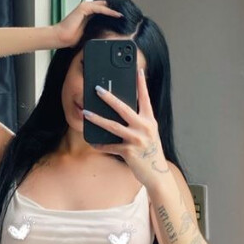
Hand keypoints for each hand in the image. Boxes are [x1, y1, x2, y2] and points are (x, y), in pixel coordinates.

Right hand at [53, 0, 122, 48]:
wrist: (61, 38)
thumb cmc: (71, 38)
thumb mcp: (88, 33)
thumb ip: (96, 29)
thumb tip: (107, 33)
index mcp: (88, 14)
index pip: (103, 10)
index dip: (112, 13)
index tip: (122, 18)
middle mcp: (86, 8)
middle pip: (104, 6)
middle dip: (115, 9)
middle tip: (125, 15)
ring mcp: (85, 7)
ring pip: (103, 6)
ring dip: (113, 10)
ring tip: (123, 15)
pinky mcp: (83, 8)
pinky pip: (99, 8)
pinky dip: (108, 11)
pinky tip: (116, 15)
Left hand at [83, 69, 170, 189]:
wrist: (157, 173)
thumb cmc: (150, 151)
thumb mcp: (149, 133)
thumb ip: (139, 121)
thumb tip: (121, 110)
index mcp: (150, 120)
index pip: (145, 98)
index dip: (142, 83)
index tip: (138, 70)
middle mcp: (144, 127)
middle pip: (123, 108)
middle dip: (109, 98)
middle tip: (97, 89)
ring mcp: (136, 139)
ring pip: (113, 126)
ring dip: (97, 119)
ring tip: (86, 113)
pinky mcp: (129, 152)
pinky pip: (110, 146)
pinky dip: (100, 145)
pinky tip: (92, 143)